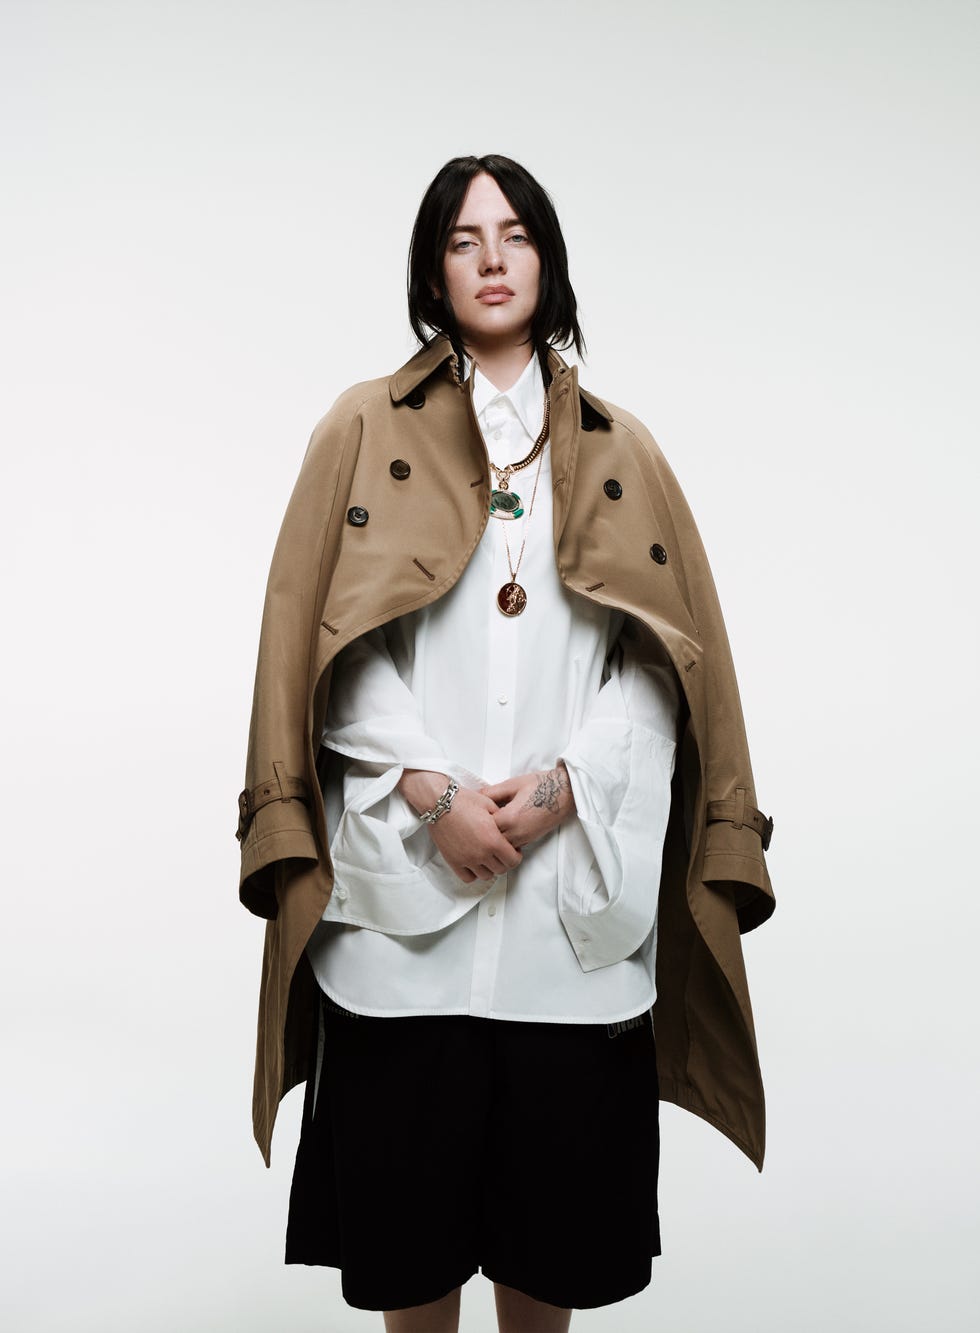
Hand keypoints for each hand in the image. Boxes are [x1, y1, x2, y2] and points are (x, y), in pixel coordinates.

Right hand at [398, 769, 522, 883]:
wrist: (440, 803)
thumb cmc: (464, 801)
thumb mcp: (490, 806)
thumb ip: (502, 821)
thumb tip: (508, 829)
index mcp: (493, 840)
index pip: (513, 861)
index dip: (516, 855)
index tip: (513, 850)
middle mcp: (481, 854)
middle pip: (501, 870)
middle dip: (504, 861)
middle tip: (501, 852)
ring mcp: (466, 859)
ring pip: (486, 876)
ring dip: (489, 868)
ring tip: (487, 857)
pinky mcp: (453, 861)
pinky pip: (468, 877)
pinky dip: (473, 873)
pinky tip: (474, 863)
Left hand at [481, 762, 575, 849]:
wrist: (564, 792)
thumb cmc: (540, 785)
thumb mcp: (513, 784)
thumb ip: (492, 792)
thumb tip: (475, 796)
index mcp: (509, 817)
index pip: (484, 826)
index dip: (477, 820)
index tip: (474, 813)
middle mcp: (516, 832)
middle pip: (490, 840)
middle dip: (483, 832)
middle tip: (478, 822)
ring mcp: (524, 838)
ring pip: (501, 846)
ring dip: (494, 838)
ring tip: (490, 826)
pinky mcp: (530, 840)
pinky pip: (512, 846)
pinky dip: (505, 841)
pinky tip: (503, 829)